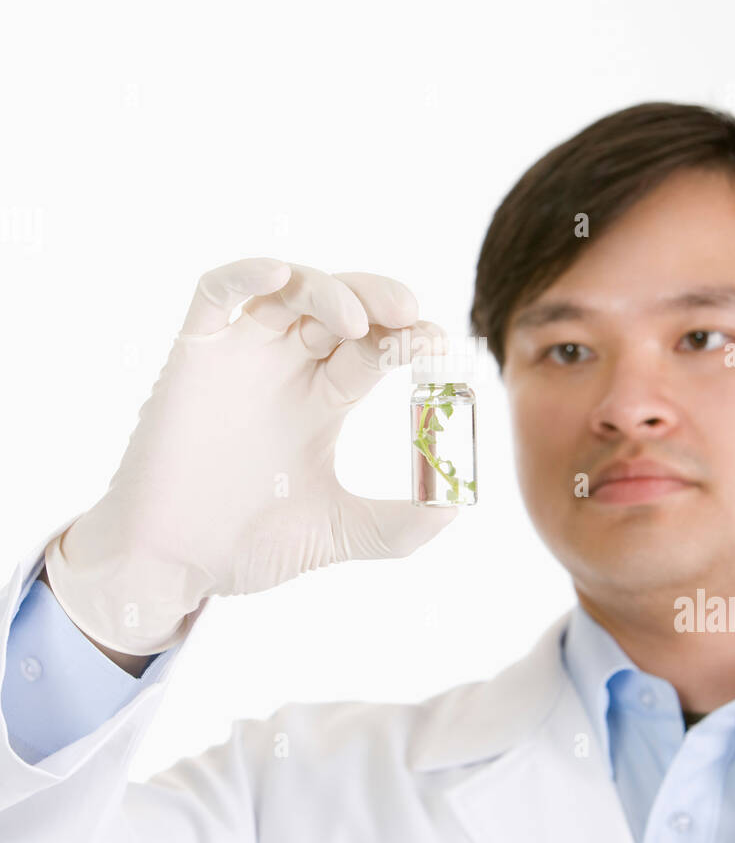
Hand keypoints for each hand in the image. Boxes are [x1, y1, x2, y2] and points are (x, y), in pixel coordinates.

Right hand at [43, 258, 457, 654]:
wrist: (170, 566)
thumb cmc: (243, 547)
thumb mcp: (336, 533)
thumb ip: (397, 525)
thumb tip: (455, 504)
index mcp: (322, 399)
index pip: (376, 349)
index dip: (409, 340)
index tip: (442, 351)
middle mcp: (286, 368)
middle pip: (341, 307)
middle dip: (379, 302)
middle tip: (411, 315)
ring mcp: (240, 356)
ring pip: (289, 290)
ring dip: (328, 290)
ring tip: (359, 321)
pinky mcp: (194, 354)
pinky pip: (216, 294)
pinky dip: (245, 276)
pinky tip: (278, 278)